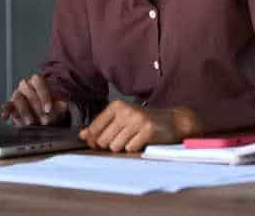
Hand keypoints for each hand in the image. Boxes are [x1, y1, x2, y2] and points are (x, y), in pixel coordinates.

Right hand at [0, 73, 68, 125]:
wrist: (44, 115)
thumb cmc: (51, 107)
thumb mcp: (60, 105)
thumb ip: (61, 104)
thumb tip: (63, 105)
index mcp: (38, 80)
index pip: (39, 82)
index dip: (44, 96)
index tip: (48, 109)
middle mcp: (26, 85)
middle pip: (29, 93)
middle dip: (37, 108)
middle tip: (44, 120)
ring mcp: (17, 94)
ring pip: (18, 98)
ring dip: (24, 111)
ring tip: (30, 123)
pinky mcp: (11, 105)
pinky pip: (7, 106)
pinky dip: (6, 111)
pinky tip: (5, 117)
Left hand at [78, 101, 201, 152]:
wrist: (172, 121)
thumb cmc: (144, 120)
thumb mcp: (122, 118)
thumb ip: (102, 125)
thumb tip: (82, 134)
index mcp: (117, 106)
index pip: (95, 127)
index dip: (93, 139)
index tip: (96, 142)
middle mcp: (126, 111)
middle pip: (103, 140)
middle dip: (109, 145)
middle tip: (121, 139)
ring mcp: (137, 120)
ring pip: (115, 146)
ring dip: (122, 147)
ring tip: (132, 139)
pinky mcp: (147, 131)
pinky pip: (130, 148)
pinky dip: (134, 148)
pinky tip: (140, 141)